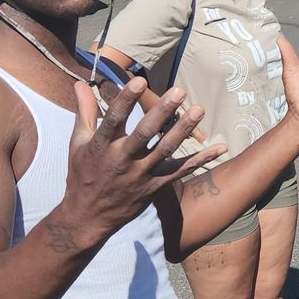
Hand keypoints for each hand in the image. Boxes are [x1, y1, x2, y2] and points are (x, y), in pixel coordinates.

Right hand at [58, 79, 219, 245]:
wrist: (88, 217)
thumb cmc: (83, 174)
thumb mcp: (78, 143)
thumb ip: (85, 112)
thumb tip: (79, 83)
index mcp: (101, 147)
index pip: (114, 119)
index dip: (126, 100)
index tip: (139, 81)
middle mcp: (121, 160)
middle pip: (144, 134)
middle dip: (162, 113)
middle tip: (179, 91)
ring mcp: (139, 175)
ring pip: (165, 151)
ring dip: (183, 130)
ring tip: (199, 110)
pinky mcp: (154, 187)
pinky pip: (180, 172)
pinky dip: (201, 160)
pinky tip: (220, 148)